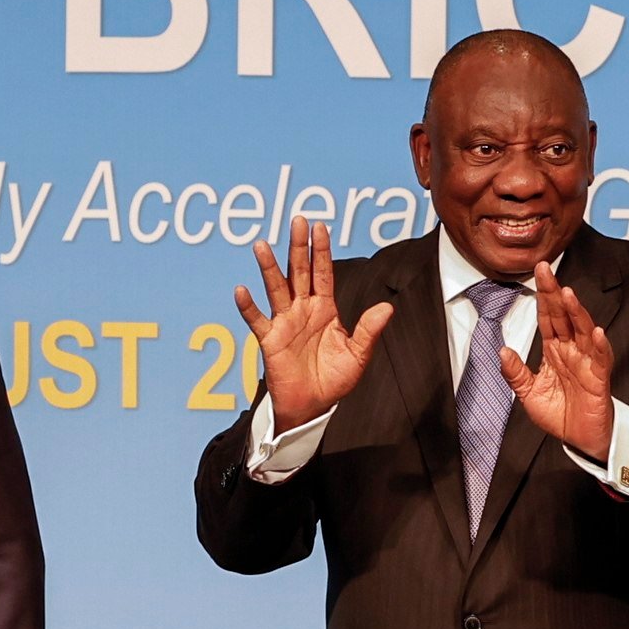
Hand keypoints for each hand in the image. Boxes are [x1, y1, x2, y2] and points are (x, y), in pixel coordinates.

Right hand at [235, 217, 393, 429]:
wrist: (312, 406)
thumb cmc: (334, 381)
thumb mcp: (358, 355)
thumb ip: (369, 331)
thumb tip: (387, 307)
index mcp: (325, 310)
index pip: (323, 273)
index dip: (321, 251)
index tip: (319, 227)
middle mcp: (303, 311)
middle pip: (299, 272)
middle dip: (298, 247)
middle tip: (297, 221)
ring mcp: (284, 323)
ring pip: (276, 289)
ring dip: (269, 268)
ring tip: (261, 245)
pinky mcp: (269, 340)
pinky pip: (256, 320)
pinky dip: (248, 306)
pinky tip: (241, 290)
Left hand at [501, 263, 613, 458]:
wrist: (579, 438)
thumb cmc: (559, 413)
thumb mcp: (528, 394)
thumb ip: (515, 373)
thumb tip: (502, 351)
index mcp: (554, 350)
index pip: (547, 317)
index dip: (543, 295)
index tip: (537, 271)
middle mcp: (571, 351)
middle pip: (563, 316)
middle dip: (555, 293)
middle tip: (545, 269)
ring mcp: (587, 362)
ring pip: (582, 331)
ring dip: (576, 313)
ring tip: (567, 294)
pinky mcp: (599, 378)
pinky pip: (600, 358)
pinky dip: (598, 344)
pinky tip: (593, 331)